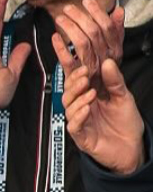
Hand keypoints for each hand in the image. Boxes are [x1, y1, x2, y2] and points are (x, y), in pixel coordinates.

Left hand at [52, 0, 124, 84]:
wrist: (105, 112)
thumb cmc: (107, 79)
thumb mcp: (115, 54)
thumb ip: (116, 33)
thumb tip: (118, 11)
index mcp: (115, 54)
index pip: (109, 30)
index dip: (98, 13)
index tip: (87, 1)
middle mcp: (105, 62)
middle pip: (94, 35)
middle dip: (80, 18)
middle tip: (68, 8)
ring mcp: (91, 72)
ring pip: (83, 46)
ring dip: (71, 29)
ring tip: (60, 19)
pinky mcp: (77, 82)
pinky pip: (68, 64)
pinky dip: (61, 49)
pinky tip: (55, 38)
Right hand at [62, 59, 145, 174]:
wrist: (133, 149)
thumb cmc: (126, 124)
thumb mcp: (124, 98)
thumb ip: (115, 81)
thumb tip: (108, 62)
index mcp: (89, 92)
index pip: (74, 74)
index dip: (66, 60)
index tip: (63, 46)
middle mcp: (81, 104)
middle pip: (67, 88)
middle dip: (74, 80)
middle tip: (84, 75)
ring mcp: (79, 119)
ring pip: (68, 104)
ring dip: (77, 96)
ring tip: (90, 93)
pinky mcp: (81, 135)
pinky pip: (73, 124)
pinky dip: (78, 115)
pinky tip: (87, 109)